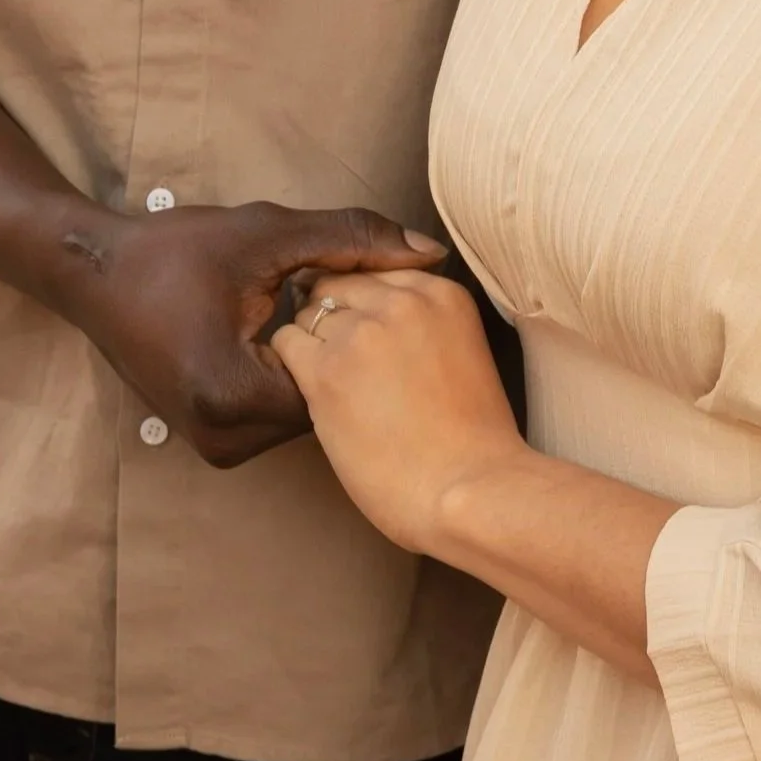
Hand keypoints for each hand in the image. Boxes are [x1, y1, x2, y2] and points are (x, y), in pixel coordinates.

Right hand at [44, 202, 444, 467]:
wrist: (96, 275)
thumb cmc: (177, 249)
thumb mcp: (268, 234)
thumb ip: (352, 239)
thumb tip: (432, 250)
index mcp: (233, 394)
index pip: (339, 377)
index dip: (357, 329)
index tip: (361, 290)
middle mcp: (222, 438)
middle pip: (324, 402)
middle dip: (339, 352)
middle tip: (331, 297)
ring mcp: (214, 446)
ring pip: (303, 411)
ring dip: (316, 365)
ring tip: (301, 308)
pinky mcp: (211, 439)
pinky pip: (276, 412)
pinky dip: (290, 376)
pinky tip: (284, 328)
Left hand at [275, 269, 527, 553]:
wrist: (470, 491)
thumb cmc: (473, 443)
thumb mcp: (464, 354)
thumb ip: (426, 327)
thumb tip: (383, 326)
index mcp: (442, 293)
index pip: (379, 270)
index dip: (365, 302)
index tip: (364, 329)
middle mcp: (402, 300)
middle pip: (341, 282)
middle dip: (334, 312)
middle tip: (339, 355)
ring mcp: (362, 333)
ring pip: (310, 310)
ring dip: (311, 340)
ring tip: (329, 380)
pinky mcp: (327, 371)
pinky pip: (287, 343)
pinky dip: (291, 362)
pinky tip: (311, 391)